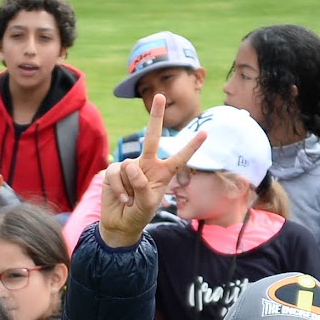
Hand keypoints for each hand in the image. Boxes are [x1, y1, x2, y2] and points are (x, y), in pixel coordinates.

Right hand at [97, 95, 207, 247]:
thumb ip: (143, 187)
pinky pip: (116, 174)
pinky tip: (122, 198)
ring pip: (130, 166)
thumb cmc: (139, 214)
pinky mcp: (114, 170)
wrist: (119, 223)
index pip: (180, 158)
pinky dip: (118, 189)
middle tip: (160, 96)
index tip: (205, 133)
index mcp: (163, 173)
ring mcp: (131, 166)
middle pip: (152, 137)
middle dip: (156, 116)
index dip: (191, 146)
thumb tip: (132, 167)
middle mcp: (148, 164)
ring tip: (130, 200)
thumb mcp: (148, 204)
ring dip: (129, 187)